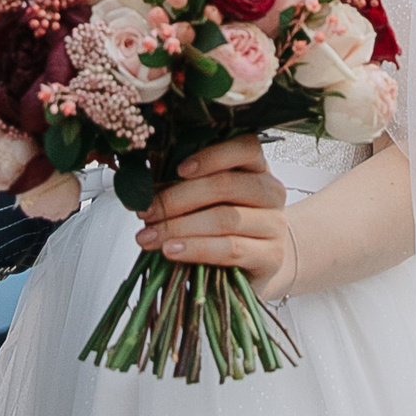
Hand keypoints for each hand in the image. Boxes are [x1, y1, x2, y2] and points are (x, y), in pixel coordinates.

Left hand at [136, 139, 295, 295]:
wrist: (259, 268)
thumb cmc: (226, 227)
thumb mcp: (207, 200)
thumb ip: (185, 186)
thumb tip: (141, 185)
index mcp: (257, 168)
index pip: (245, 148)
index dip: (211, 156)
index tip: (179, 170)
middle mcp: (271, 192)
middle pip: (226, 185)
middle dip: (177, 198)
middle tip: (146, 212)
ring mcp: (274, 225)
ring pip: (225, 218)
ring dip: (180, 227)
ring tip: (150, 236)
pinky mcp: (271, 256)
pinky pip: (231, 249)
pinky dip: (196, 248)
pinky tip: (173, 250)